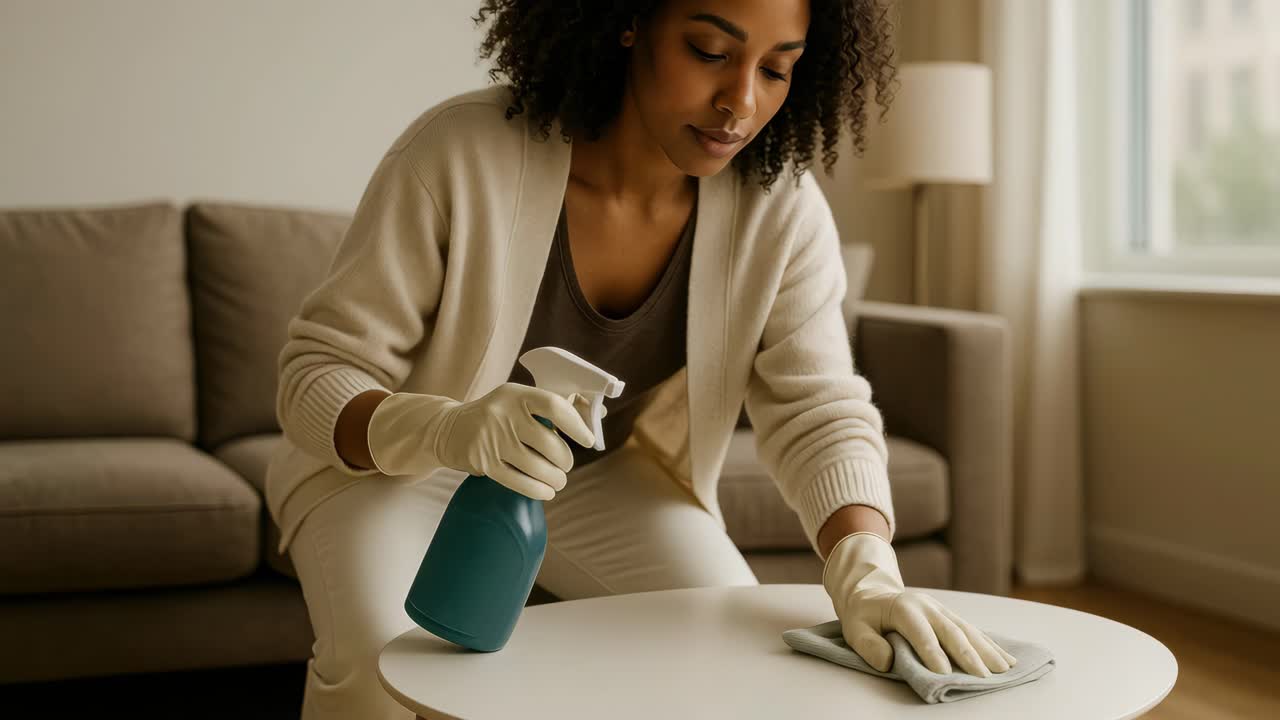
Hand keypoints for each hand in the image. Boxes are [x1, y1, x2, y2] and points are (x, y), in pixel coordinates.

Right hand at [366, 384, 594, 499]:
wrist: (448, 429)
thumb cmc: (498, 416)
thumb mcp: (519, 401)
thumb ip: (556, 406)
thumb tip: (598, 414)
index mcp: (517, 394)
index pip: (554, 406)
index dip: (576, 425)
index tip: (588, 440)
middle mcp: (503, 413)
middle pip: (548, 442)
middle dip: (564, 460)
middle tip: (566, 466)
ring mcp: (491, 438)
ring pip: (535, 466)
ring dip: (554, 479)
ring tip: (558, 481)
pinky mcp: (483, 461)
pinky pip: (518, 481)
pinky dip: (537, 490)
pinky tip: (546, 492)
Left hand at [822, 532, 1017, 675]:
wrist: (872, 593)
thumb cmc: (863, 616)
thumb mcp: (854, 628)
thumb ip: (868, 645)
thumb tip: (887, 662)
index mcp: (903, 607)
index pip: (919, 631)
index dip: (931, 651)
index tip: (943, 673)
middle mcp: (927, 606)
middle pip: (950, 630)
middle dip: (968, 654)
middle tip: (983, 676)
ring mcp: (941, 609)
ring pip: (967, 629)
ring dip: (986, 650)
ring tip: (1004, 669)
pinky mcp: (949, 616)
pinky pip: (972, 630)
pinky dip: (989, 645)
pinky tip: (1006, 658)